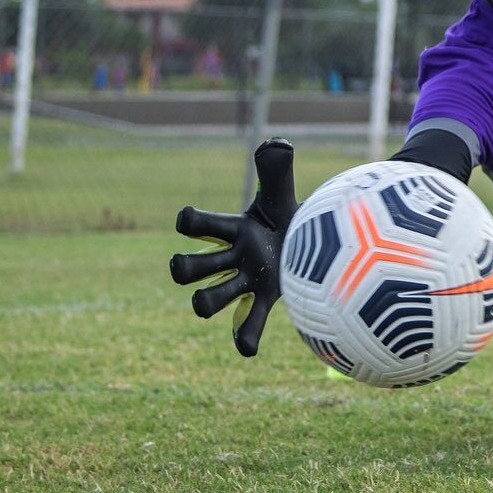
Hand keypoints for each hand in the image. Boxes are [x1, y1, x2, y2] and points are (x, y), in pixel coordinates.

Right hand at [169, 139, 297, 356]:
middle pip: (187, 269)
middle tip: (186, 267)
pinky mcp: (265, 300)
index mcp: (229, 230)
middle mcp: (230, 258)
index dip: (186, 221)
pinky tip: (247, 348)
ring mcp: (244, 281)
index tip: (188, 219)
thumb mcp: (280, 195)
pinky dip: (245, 338)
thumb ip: (276, 170)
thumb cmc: (285, 218)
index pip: (195, 224)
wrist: (311, 243)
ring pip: (210, 299)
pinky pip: (249, 325)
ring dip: (204, 302)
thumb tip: (276, 144)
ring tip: (204, 302)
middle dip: (180, 268)